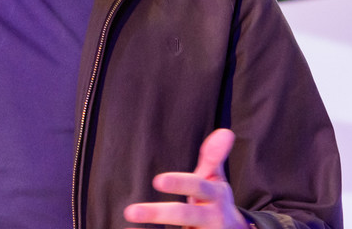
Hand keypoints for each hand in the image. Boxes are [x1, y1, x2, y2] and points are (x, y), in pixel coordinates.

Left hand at [123, 129, 249, 228]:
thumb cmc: (215, 202)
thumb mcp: (216, 180)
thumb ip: (214, 157)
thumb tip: (224, 132)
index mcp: (215, 196)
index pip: (197, 187)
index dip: (179, 184)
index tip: (158, 180)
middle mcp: (211, 217)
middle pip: (185, 215)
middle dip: (159, 213)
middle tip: (131, 211)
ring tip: (127, 225)